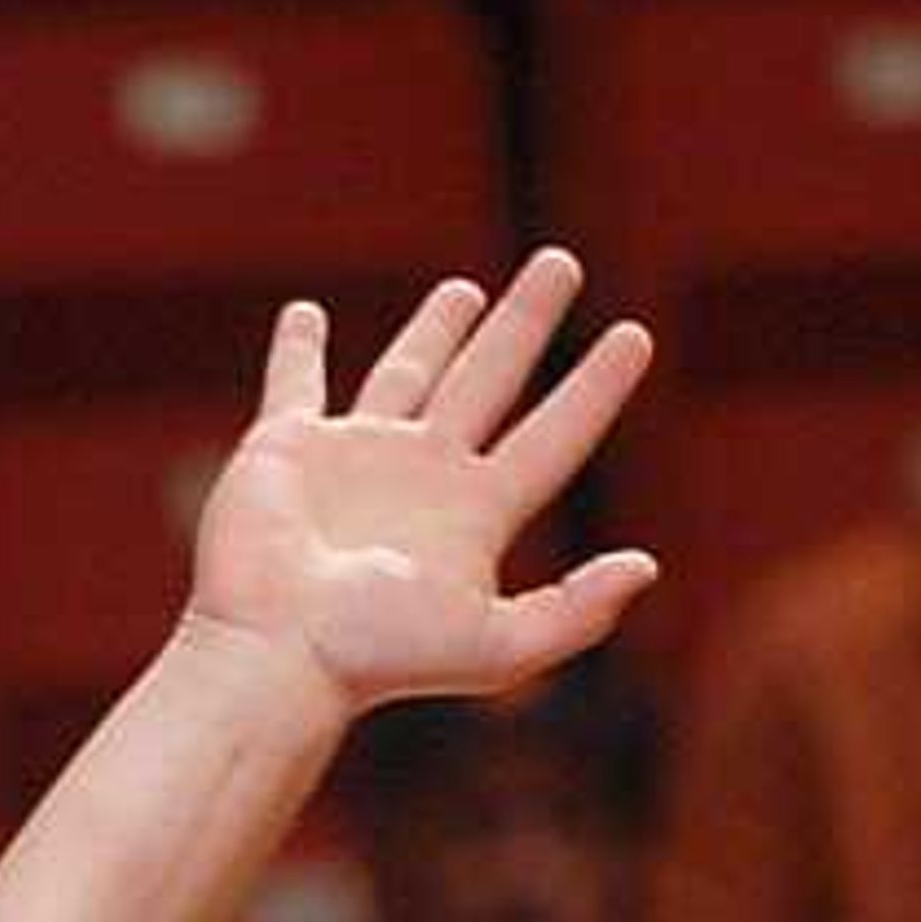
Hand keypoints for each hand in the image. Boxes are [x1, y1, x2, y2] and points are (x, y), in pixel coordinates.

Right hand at [186, 252, 656, 722]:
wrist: (276, 654)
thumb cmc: (377, 658)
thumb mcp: (498, 648)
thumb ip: (575, 612)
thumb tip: (645, 565)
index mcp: (477, 516)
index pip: (555, 435)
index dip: (598, 387)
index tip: (636, 335)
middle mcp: (424, 477)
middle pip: (492, 379)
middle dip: (526, 322)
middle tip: (562, 263)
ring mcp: (356, 457)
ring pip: (408, 372)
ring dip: (437, 330)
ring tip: (466, 290)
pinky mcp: (286, 447)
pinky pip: (295, 384)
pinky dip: (297, 349)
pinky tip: (305, 315)